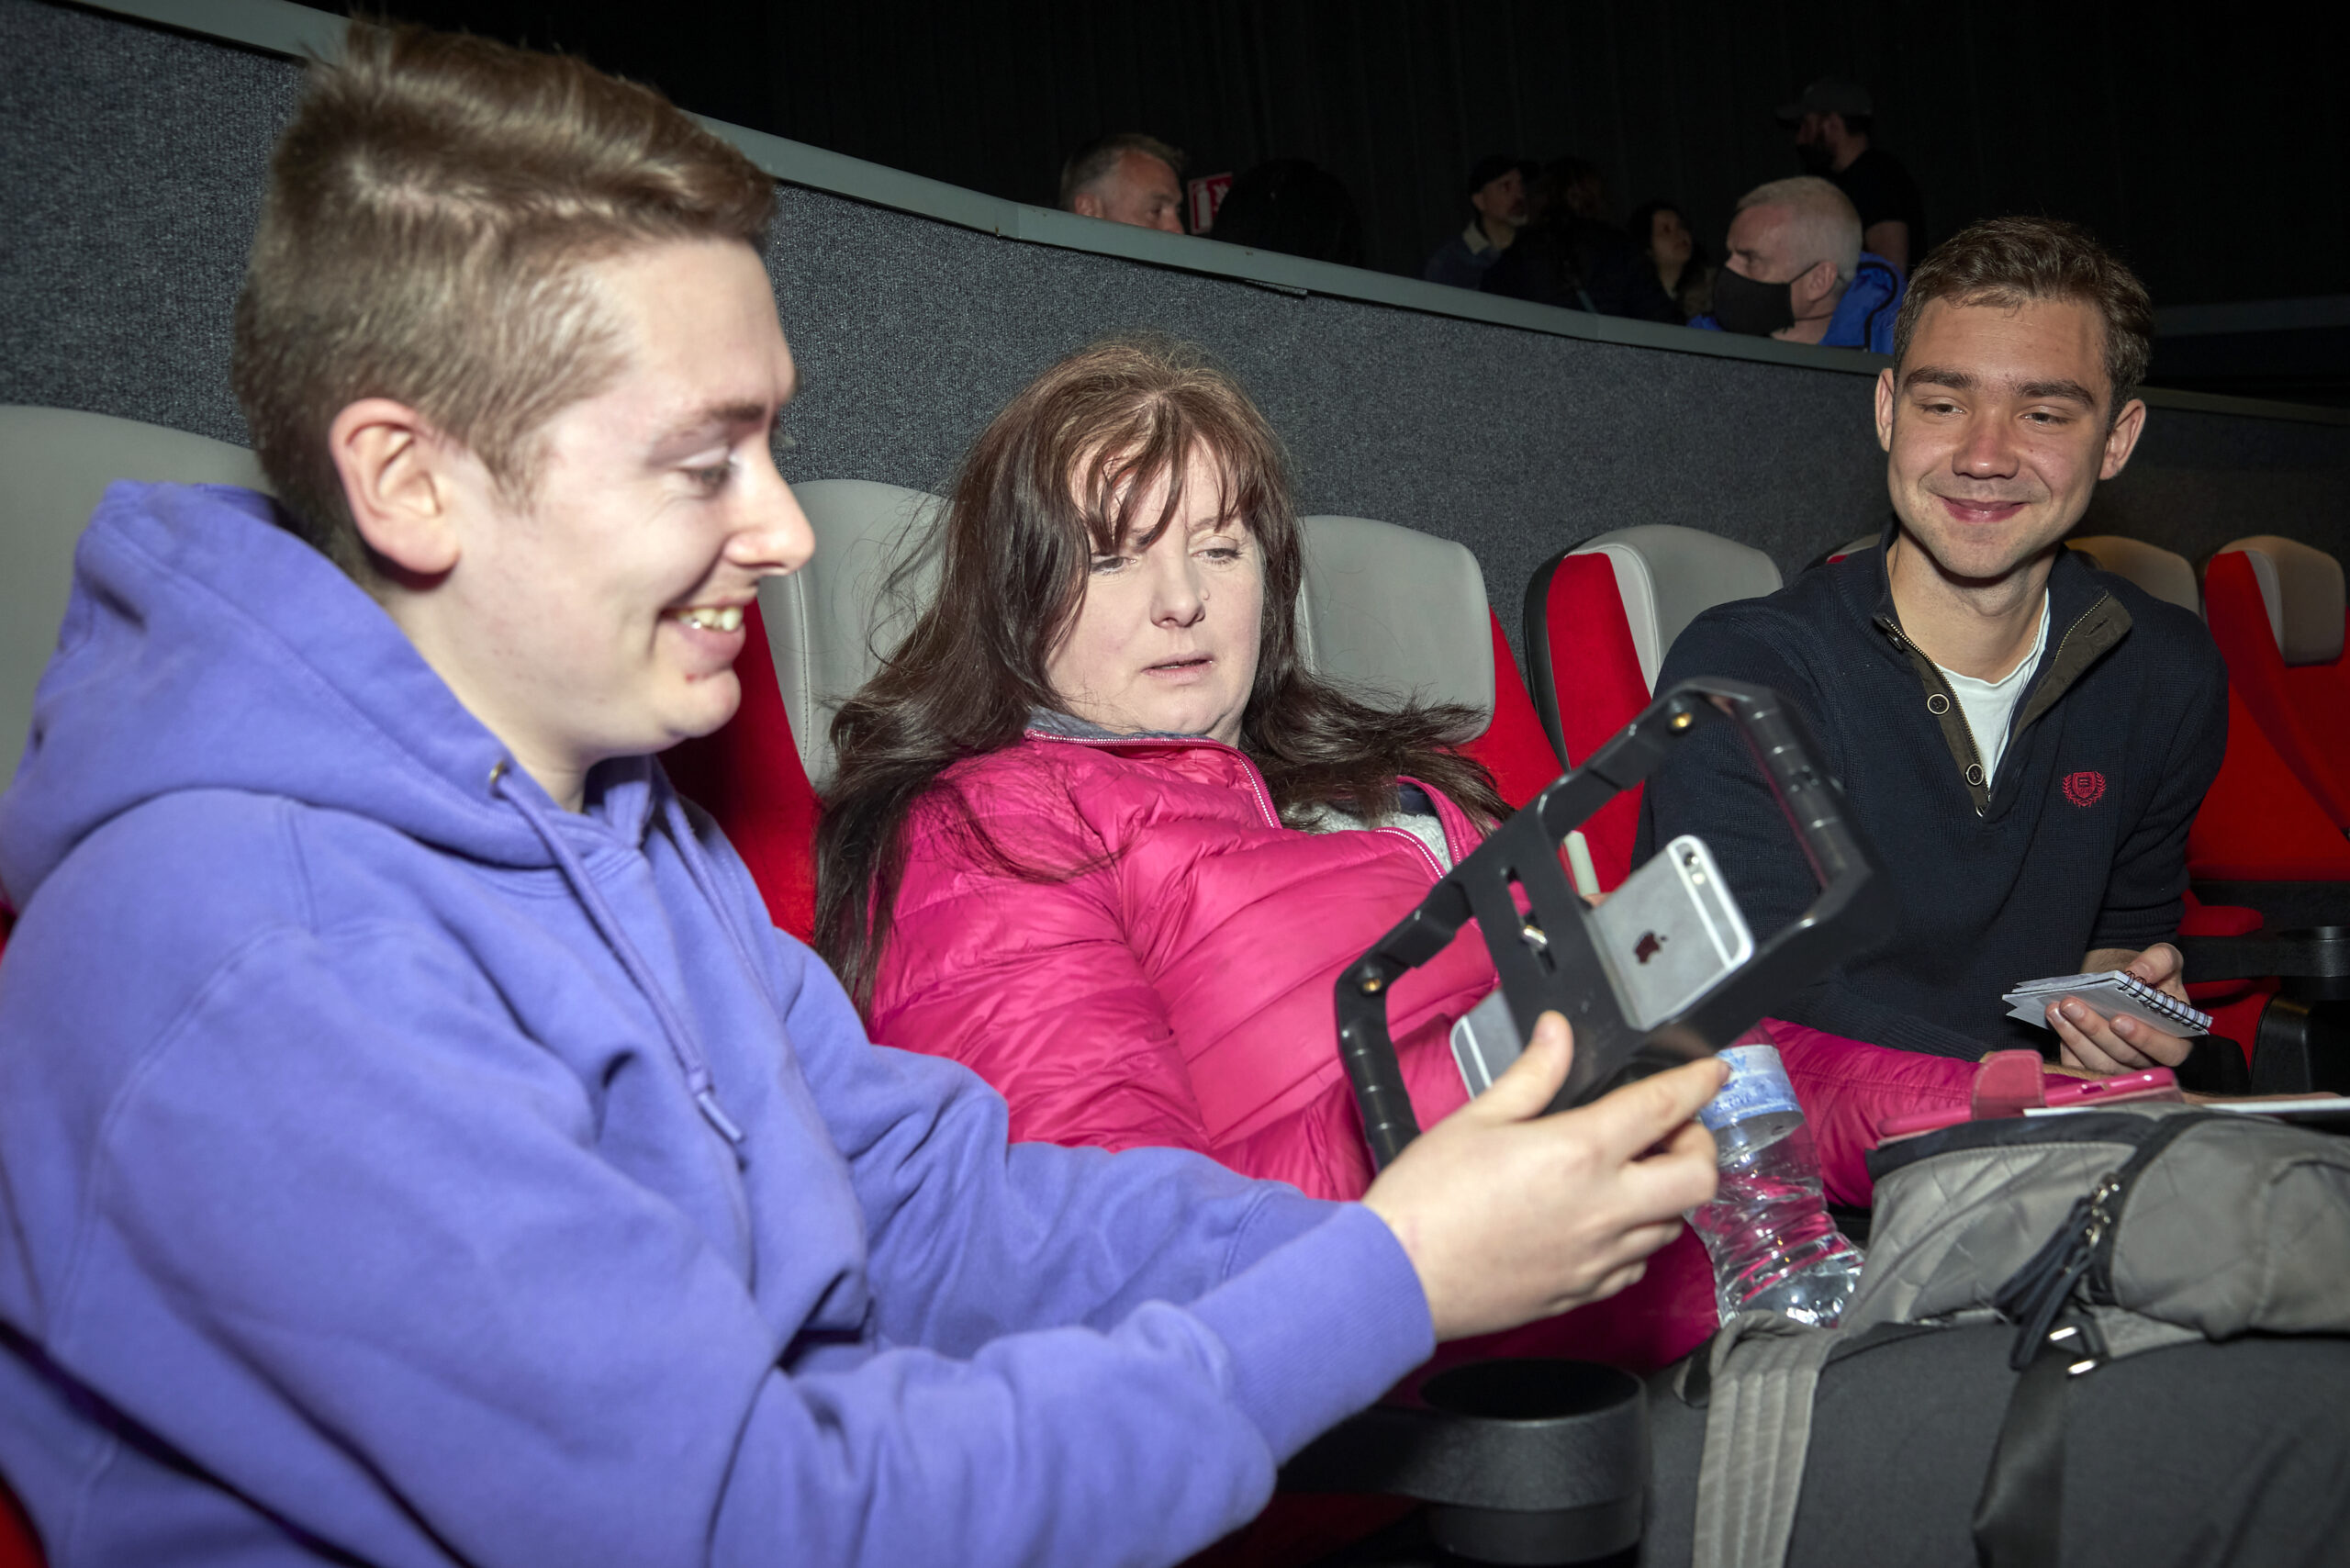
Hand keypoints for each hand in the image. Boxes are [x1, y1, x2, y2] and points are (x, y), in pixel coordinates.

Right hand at [1361, 1012, 1725, 1341]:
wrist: (1397, 1278)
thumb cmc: (1427, 1201)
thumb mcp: (1477, 1118)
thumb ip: (1533, 1074)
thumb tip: (1558, 1033)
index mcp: (1578, 1153)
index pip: (1663, 1107)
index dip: (1698, 1082)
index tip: (1712, 1071)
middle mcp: (1602, 1208)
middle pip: (1699, 1178)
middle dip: (1699, 1144)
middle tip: (1670, 1130)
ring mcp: (1599, 1256)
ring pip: (1673, 1224)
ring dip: (1666, 1192)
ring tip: (1631, 1173)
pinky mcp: (1584, 1292)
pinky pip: (1637, 1264)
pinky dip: (1637, 1237)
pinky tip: (1604, 1219)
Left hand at [2048, 943, 2191, 1073]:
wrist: (2124, 982)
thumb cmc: (2150, 976)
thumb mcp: (2164, 960)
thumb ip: (2160, 961)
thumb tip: (2137, 973)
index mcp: (2177, 1039)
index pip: (2167, 1050)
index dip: (2144, 1038)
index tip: (2118, 1020)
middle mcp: (2151, 1059)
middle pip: (2124, 1055)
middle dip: (2094, 1030)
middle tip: (2071, 1005)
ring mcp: (2123, 1068)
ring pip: (2099, 1063)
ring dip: (2074, 1038)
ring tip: (2055, 1010)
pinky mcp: (2099, 1069)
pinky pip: (2081, 1069)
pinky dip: (2067, 1050)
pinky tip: (2057, 1026)